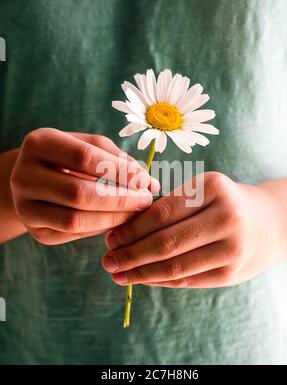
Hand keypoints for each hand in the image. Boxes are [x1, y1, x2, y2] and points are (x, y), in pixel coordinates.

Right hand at [10, 128, 159, 244]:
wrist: (34, 179)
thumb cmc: (68, 159)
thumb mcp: (88, 147)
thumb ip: (118, 161)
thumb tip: (152, 184)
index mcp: (39, 143)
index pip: (84, 158)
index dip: (119, 171)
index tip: (145, 180)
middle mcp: (24, 176)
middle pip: (79, 193)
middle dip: (120, 199)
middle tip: (145, 200)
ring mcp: (26, 207)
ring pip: (75, 220)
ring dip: (113, 218)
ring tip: (136, 212)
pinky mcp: (35, 231)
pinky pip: (74, 234)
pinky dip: (101, 228)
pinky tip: (118, 220)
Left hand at [102, 172, 286, 287]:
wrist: (267, 223)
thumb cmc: (223, 202)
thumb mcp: (200, 191)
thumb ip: (167, 207)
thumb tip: (123, 229)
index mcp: (213, 187)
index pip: (161, 213)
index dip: (131, 229)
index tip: (109, 238)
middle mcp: (226, 216)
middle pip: (166, 242)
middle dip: (130, 254)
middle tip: (106, 260)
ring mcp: (232, 248)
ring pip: (175, 267)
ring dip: (140, 273)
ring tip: (117, 274)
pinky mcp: (231, 273)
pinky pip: (187, 281)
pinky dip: (159, 281)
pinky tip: (141, 279)